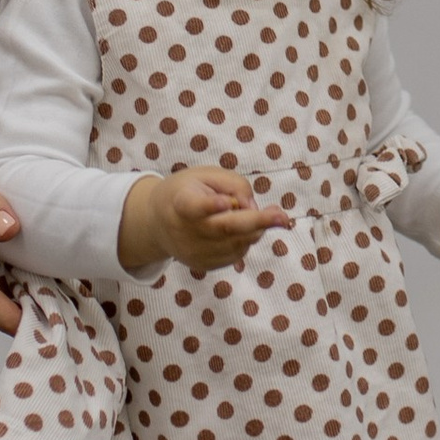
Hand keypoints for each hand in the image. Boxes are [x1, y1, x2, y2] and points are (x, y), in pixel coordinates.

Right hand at [121, 166, 294, 277]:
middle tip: (282, 218)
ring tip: (263, 214)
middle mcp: (185, 232)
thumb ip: (233, 185)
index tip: (226, 202)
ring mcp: (194, 253)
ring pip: (236, 243)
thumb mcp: (206, 175)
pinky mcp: (203, 265)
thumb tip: (254, 209)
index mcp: (180, 204)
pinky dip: (246, 239)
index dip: (210, 206)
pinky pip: (236, 253)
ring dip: (256, 229)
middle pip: (224, 229)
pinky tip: (242, 227)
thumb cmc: (187, 192)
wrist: (157, 223)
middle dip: (256, 223)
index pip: (194, 207)